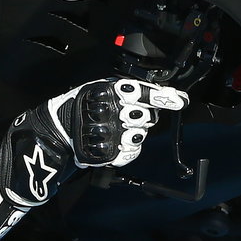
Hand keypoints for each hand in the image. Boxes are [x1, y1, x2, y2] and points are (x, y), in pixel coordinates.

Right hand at [48, 77, 188, 167]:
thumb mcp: (103, 88)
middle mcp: (113, 113)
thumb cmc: (85, 106)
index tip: (180, 100)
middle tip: (130, 114)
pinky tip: (115, 141)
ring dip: (134, 132)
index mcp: (112, 93)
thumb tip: (165, 94)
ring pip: (140, 134)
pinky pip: (132, 152)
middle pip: (148, 116)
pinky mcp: (110, 153)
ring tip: (118, 128)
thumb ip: (131, 90)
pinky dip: (127, 148)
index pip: (144, 93)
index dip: (164, 97)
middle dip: (145, 116)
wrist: (60, 129)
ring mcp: (112, 134)